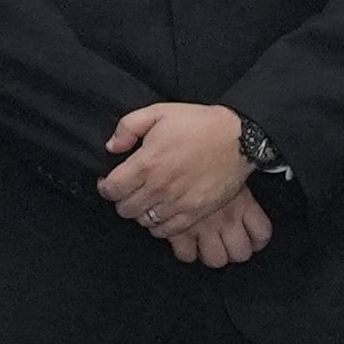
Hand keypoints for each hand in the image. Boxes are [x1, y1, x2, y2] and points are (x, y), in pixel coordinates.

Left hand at [100, 101, 252, 248]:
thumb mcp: (158, 112)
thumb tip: (112, 147)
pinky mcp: (195, 213)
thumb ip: (128, 128)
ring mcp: (178, 203)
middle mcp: (160, 187)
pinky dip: (159, 225)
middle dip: (121, 200)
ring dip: (140, 213)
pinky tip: (161, 212)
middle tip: (128, 191)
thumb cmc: (198, 124)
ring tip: (146, 200)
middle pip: (125, 209)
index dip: (105, 187)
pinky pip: (167, 231)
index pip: (112, 189)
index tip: (109, 182)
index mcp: (147, 163)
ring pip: (144, 222)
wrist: (238, 139)